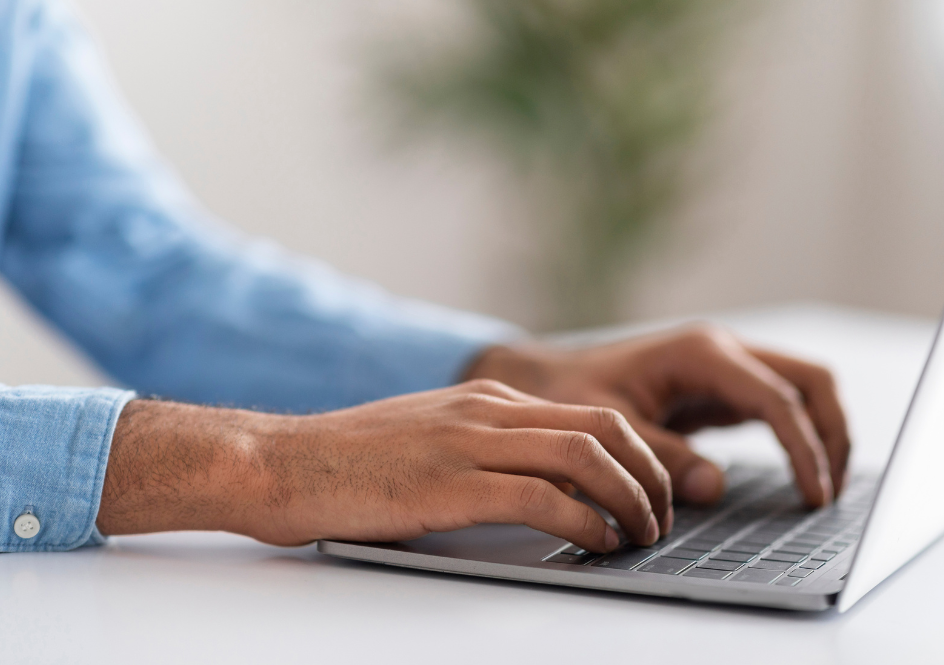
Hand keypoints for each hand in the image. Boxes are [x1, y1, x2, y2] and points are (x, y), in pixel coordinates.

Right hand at [97, 382, 672, 552]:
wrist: (282, 461)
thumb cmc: (350, 462)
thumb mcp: (430, 437)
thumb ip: (484, 447)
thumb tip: (543, 484)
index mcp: (486, 399)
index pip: (590, 413)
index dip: (638, 453)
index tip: (652, 490)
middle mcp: (486, 410)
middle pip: (604, 426)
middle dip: (650, 473)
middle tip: (661, 516)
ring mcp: (468, 442)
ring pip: (584, 456)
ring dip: (628, 499)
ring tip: (640, 535)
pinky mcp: (449, 484)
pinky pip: (542, 498)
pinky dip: (584, 522)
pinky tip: (597, 544)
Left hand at [466, 325, 849, 507]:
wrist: (550, 380)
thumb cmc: (572, 395)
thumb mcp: (609, 428)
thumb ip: (659, 457)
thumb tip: (715, 487)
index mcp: (701, 352)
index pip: (777, 398)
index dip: (804, 448)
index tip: (814, 494)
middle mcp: (724, 351)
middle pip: (810, 381)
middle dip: (832, 433)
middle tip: (830, 492)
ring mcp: (728, 367)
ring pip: (803, 390)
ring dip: (824, 434)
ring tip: (824, 490)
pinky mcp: (724, 388)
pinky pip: (779, 407)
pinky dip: (799, 437)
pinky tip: (801, 476)